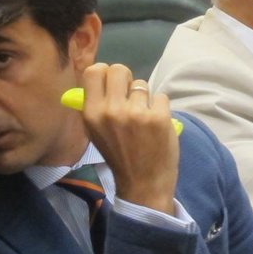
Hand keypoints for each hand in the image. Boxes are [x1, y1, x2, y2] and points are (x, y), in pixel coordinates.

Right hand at [80, 64, 178, 213]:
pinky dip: (160, 108)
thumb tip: (98, 76)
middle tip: (130, 96)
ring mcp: (136, 113)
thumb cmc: (119, 156)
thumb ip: (95, 105)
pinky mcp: (158, 117)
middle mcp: (111, 110)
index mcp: (91, 114)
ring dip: (144, 98)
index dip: (105, 73)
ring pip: (142, 84)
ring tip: (143, 118)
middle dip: (126, 80)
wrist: (143, 184)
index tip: (112, 84)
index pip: (93, 71)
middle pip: (119, 69)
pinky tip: (156, 124)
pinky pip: (160, 96)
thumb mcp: (96, 133)